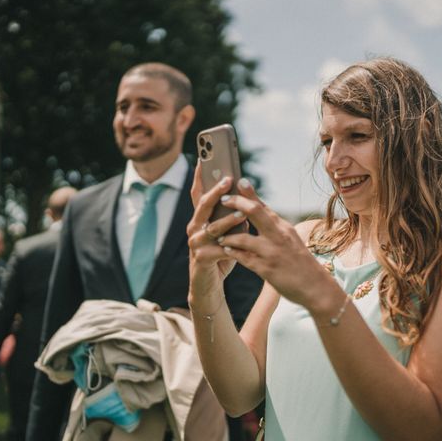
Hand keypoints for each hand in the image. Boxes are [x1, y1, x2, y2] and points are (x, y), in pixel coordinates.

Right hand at [187, 163, 247, 304]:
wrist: (209, 283)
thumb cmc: (222, 253)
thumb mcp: (228, 231)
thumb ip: (233, 216)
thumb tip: (246, 199)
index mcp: (201, 217)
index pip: (198, 192)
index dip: (200, 175)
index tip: (204, 157)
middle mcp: (195, 226)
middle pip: (204, 204)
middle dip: (216, 191)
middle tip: (229, 179)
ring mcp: (195, 243)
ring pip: (212, 227)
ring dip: (227, 220)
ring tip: (242, 214)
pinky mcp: (200, 259)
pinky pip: (217, 250)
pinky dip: (230, 248)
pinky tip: (240, 246)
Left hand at [215, 178, 332, 307]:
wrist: (315, 286)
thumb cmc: (300, 262)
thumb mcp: (291, 238)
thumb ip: (274, 226)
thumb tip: (260, 209)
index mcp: (283, 227)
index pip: (264, 205)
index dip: (249, 193)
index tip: (238, 181)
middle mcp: (278, 236)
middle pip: (254, 212)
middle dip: (235, 203)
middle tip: (222, 200)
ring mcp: (271, 252)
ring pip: (243, 238)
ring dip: (227, 235)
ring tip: (218, 234)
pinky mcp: (266, 269)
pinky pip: (243, 258)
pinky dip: (232, 252)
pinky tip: (225, 250)